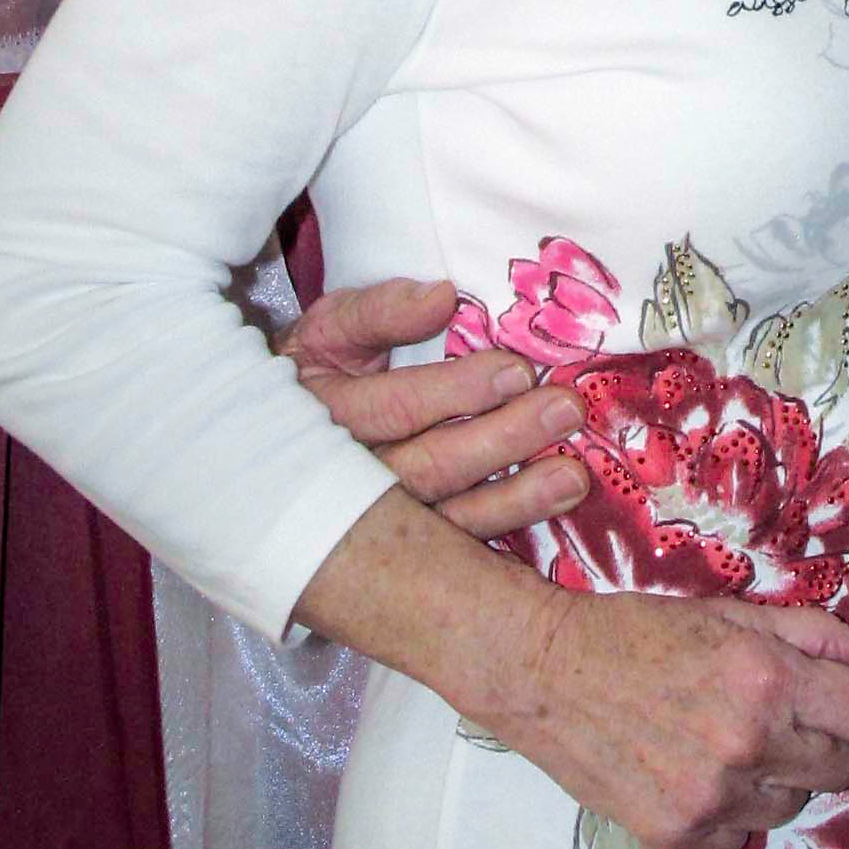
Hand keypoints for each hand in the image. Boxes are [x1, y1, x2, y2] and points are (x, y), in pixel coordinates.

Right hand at [281, 275, 587, 535]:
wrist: (277, 445)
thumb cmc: (320, 373)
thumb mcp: (331, 329)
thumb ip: (380, 311)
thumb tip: (440, 298)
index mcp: (322, 417)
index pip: (392, 408)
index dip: (454, 391)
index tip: (515, 370)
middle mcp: (345, 479)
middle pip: (425, 467)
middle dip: (499, 440)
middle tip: (563, 410)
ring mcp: (375, 524)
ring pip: (444, 518)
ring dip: (513, 498)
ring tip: (572, 475)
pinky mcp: (405, 551)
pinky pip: (456, 548)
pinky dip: (504, 528)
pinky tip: (550, 510)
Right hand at [480, 577, 848, 848]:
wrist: (545, 673)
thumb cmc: (644, 632)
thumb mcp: (738, 617)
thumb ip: (825, 637)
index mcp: (770, 678)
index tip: (833, 699)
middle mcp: (750, 743)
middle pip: (843, 769)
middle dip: (821, 741)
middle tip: (775, 716)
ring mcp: (713, 797)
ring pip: (794, 807)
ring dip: (776, 779)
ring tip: (725, 741)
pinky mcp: (678, 836)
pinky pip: (741, 839)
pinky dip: (729, 813)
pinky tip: (694, 773)